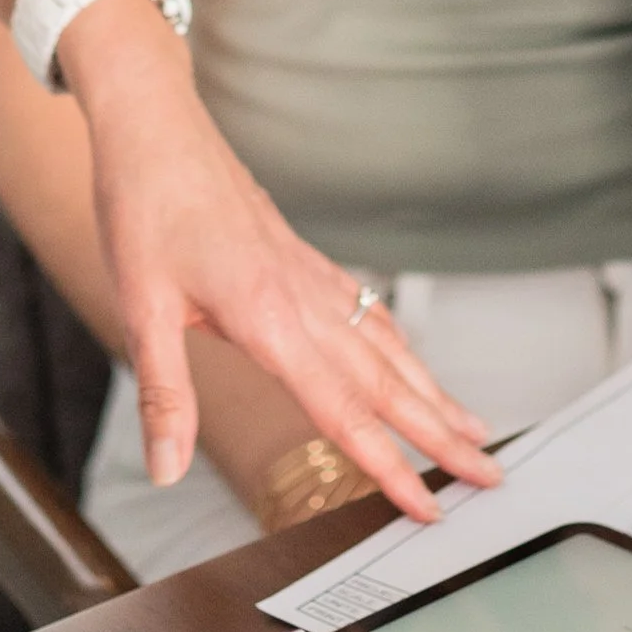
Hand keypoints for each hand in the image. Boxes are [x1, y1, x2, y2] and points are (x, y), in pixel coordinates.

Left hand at [59, 0, 499, 521]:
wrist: (155, 127)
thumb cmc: (144, 208)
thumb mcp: (140, 307)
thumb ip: (163, 395)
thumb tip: (166, 469)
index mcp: (269, 318)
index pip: (343, 411)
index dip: (390, 465)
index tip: (429, 504)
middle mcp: (304, 299)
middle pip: (388, 383)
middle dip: (442, 435)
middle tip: (492, 475)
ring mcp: (310, 276)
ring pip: (388, 346)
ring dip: (434, 393)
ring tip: (473, 430)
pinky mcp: (303, 260)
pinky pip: (367, 313)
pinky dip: (401, 347)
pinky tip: (411, 363)